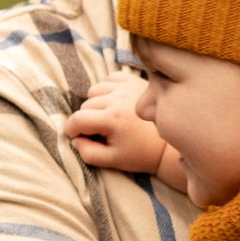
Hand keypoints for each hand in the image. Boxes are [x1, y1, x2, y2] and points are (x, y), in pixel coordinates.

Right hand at [64, 75, 188, 195]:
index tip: (77, 137)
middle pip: (85, 105)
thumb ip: (88, 153)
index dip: (71, 130)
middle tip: (100, 132)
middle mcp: (118, 98)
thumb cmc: (140, 154)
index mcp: (112, 119)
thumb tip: (75, 140)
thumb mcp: (112, 160)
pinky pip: (108, 79)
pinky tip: (115, 103)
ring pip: (94, 91)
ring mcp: (126, 87)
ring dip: (95, 104)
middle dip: (86, 120)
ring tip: (107, 117)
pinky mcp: (133, 80)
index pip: (77, 119)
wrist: (167, 143)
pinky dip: (107, 90)